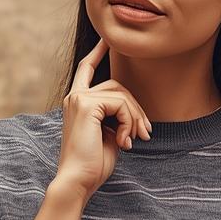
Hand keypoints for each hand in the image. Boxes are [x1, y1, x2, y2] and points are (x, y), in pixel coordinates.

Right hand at [56, 35, 151, 202]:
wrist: (78, 180)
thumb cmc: (93, 164)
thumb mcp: (109, 135)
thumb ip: (116, 117)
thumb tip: (135, 114)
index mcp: (76, 102)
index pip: (87, 69)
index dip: (98, 52)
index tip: (106, 39)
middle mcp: (74, 97)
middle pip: (116, 85)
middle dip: (135, 108)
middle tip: (145, 133)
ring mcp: (78, 99)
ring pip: (121, 94)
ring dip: (135, 117)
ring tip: (136, 139)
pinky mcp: (86, 105)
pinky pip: (120, 103)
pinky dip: (129, 122)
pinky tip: (124, 141)